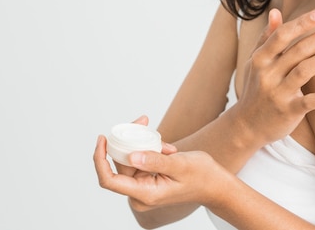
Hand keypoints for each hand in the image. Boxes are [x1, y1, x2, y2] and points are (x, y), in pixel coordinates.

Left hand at [94, 135, 228, 211]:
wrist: (215, 185)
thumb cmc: (202, 176)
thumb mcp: (180, 165)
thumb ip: (155, 161)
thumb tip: (132, 155)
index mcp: (145, 194)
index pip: (110, 180)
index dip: (100, 160)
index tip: (102, 139)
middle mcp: (141, 194)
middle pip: (120, 165)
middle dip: (128, 141)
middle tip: (142, 120)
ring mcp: (144, 188)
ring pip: (131, 160)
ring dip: (142, 144)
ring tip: (163, 139)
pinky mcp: (149, 181)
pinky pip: (140, 161)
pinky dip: (149, 149)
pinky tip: (166, 147)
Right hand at [235, 8, 314, 145]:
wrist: (246, 126)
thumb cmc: (256, 88)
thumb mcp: (256, 62)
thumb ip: (267, 37)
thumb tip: (275, 11)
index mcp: (261, 58)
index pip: (282, 35)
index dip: (302, 23)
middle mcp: (268, 74)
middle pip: (298, 50)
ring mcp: (277, 93)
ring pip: (303, 71)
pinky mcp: (287, 112)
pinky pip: (307, 103)